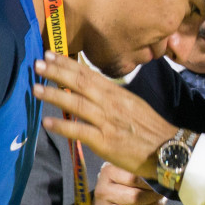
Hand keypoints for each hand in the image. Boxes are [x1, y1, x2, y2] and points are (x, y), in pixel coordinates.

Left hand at [33, 54, 174, 177]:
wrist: (170, 150)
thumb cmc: (152, 130)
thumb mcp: (134, 106)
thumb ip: (114, 98)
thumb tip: (94, 92)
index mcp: (118, 94)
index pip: (89, 74)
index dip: (68, 64)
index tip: (51, 55)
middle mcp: (111, 104)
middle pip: (80, 83)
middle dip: (57, 72)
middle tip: (37, 63)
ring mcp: (107, 122)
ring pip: (77, 104)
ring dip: (54, 94)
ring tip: (35, 88)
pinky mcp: (105, 142)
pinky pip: (80, 131)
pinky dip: (62, 125)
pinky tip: (46, 122)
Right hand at [94, 163, 177, 204]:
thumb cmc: (120, 184)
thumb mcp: (125, 172)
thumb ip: (142, 172)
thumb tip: (165, 178)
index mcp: (108, 174)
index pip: (133, 178)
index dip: (151, 181)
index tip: (161, 181)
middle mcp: (103, 192)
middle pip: (136, 197)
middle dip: (155, 196)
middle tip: (163, 193)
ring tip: (161, 203)